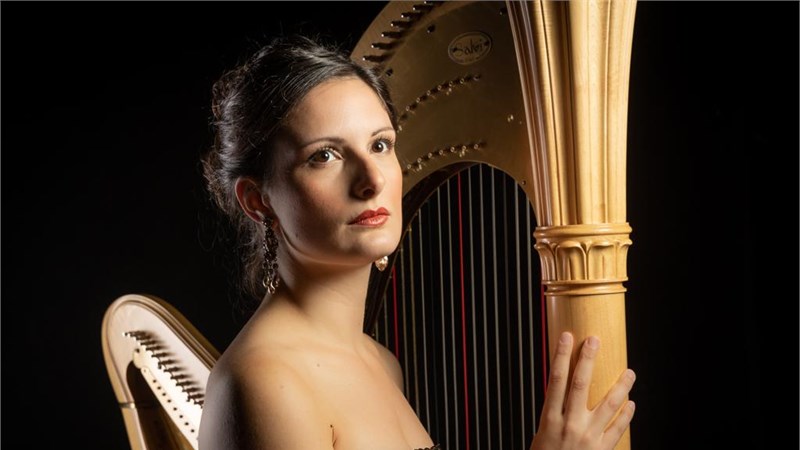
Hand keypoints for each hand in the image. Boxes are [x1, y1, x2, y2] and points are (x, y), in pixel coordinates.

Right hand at [530, 332, 635, 449]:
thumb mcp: (542, 435)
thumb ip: (554, 414)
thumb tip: (564, 390)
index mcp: (550, 420)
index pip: (556, 380)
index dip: (561, 356)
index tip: (567, 337)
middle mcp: (570, 425)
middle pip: (580, 384)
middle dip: (588, 359)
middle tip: (595, 340)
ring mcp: (588, 437)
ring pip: (608, 404)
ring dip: (621, 386)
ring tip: (629, 372)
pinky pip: (618, 429)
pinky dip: (626, 415)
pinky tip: (631, 404)